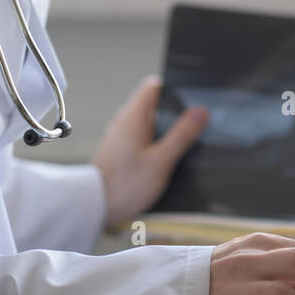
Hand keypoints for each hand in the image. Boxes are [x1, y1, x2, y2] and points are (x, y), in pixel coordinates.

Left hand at [91, 74, 208, 228]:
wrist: (94, 208)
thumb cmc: (124, 185)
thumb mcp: (161, 161)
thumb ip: (182, 135)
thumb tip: (200, 112)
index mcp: (133, 116)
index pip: (154, 86)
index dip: (175, 89)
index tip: (193, 99)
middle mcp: (125, 123)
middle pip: (155, 107)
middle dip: (176, 115)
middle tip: (196, 126)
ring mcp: (122, 138)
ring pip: (151, 126)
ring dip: (167, 134)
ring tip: (185, 146)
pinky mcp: (121, 153)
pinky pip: (144, 141)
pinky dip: (157, 146)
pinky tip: (168, 162)